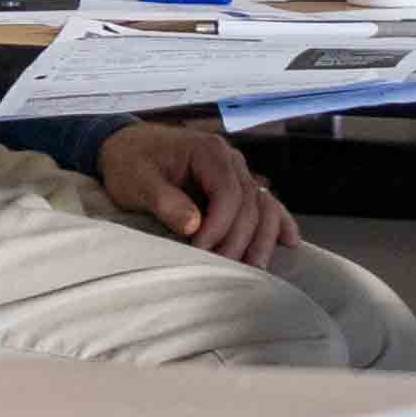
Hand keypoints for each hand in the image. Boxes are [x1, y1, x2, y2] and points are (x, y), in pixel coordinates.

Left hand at [99, 113, 297, 267]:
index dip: (219, 227)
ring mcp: (237, 173)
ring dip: (262, 238)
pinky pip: (264, 204)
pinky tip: (289, 242)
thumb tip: (193, 224)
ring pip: (264, 206)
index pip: (229, 193)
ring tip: (256, 269)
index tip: (200, 250)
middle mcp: (230, 160)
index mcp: (208, 151)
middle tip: (222, 269)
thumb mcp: (137, 180)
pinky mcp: (235, 188)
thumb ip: (164, 199)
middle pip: (250, 204)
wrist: (125, 147)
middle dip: (238, 240)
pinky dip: (278, 223)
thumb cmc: (130, 161)